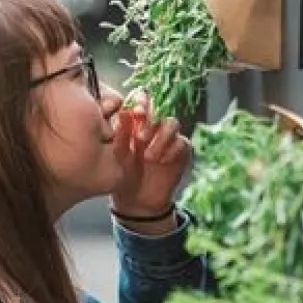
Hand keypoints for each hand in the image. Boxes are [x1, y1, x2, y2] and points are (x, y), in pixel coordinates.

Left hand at [109, 92, 190, 218]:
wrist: (138, 200)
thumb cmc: (125, 175)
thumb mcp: (119, 156)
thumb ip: (121, 134)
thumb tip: (124, 112)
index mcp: (137, 123)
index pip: (142, 103)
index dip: (142, 101)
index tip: (137, 111)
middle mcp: (154, 127)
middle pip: (160, 111)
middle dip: (151, 122)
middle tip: (140, 139)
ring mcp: (169, 138)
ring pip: (172, 124)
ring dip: (161, 138)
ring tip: (149, 157)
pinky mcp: (181, 151)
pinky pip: (182, 142)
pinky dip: (172, 151)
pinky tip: (161, 162)